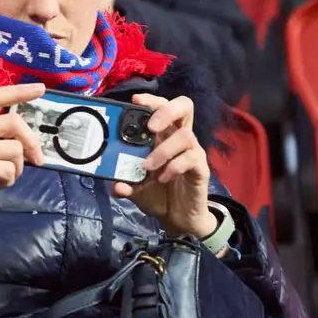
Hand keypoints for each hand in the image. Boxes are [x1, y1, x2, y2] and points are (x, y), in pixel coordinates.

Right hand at [0, 84, 46, 267]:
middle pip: (14, 122)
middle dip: (32, 142)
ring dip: (17, 169)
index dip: (20, 91)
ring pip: (15, 149)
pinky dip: (8, 181)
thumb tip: (28, 135)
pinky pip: (8, 170)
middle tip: (37, 159)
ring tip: (3, 176)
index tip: (41, 88)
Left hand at [112, 94, 217, 238]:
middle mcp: (179, 137)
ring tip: (147, 166)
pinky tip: (162, 178)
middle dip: (166, 110)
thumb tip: (116, 185)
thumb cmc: (156, 193)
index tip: (135, 100)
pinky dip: (174, 166)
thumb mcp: (134, 188)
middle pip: (184, 107)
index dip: (152, 100)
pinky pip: (192, 158)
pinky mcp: (200, 168)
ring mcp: (192, 151)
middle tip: (150, 127)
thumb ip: (125, 183)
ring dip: (163, 150)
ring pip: (186, 136)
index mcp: (163, 134)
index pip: (162, 106)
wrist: (177, 217)